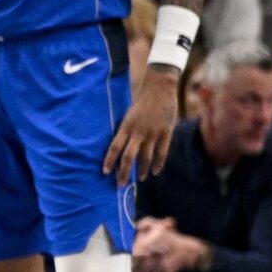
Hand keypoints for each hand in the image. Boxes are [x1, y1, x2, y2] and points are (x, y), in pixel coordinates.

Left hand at [105, 68, 179, 185]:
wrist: (160, 86)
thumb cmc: (142, 99)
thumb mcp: (129, 113)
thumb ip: (126, 129)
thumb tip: (120, 144)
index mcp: (126, 126)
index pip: (115, 147)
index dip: (110, 161)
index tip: (106, 172)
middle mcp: (138, 132)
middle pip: (129, 157)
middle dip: (124, 173)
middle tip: (121, 185)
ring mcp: (153, 133)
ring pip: (146, 158)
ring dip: (141, 170)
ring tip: (139, 179)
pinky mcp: (166, 132)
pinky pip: (162, 152)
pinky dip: (158, 164)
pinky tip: (155, 172)